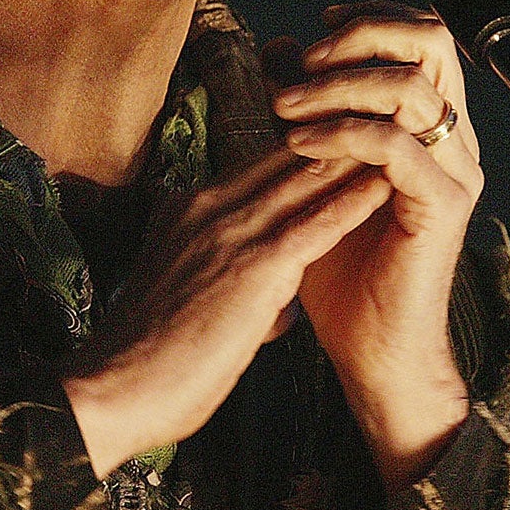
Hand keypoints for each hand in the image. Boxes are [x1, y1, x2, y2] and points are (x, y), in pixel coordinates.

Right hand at [60, 138, 394, 480]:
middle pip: (281, 159)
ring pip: (302, 179)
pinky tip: (385, 184)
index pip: (253, 168)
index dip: (299, 153)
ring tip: (395, 137)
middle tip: (378, 120)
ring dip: (351, 157)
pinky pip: (315, 223)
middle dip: (332, 140)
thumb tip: (276, 302)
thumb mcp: (181, 296)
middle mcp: (203, 207)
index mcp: (182, 211)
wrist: (114, 389)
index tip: (338, 141)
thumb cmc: (146, 359)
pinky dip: (353, 200)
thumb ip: (229, 283)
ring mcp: (227, 231)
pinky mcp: (254, 267)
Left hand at [267, 3, 482, 488]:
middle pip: (432, 43)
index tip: (309, 34)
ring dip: (338, 86)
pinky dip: (340, 133)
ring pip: (409, 87)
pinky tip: (296, 144)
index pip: (418, 38)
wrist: (369, 348)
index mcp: (428, 125)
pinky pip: (396, 144)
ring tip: (286, 107)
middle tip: (303, 59)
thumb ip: (307, 110)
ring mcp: (452, 171)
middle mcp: (451, 140)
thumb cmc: (339, 268)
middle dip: (361, 36)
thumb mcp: (313, 172)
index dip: (366, 20)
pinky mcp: (441, 205)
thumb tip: (281, 47)